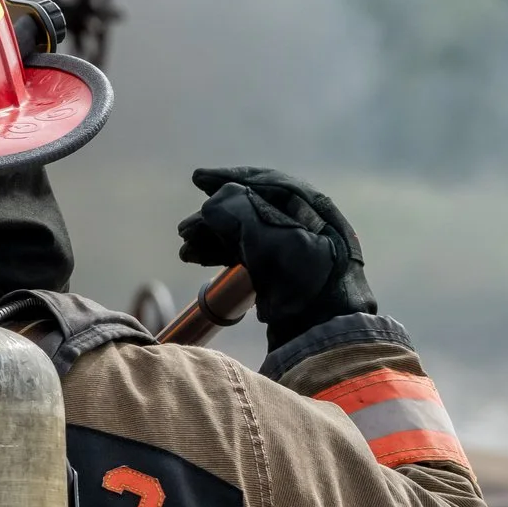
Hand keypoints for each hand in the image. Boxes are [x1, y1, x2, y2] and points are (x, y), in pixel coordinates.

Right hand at [175, 166, 376, 350]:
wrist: (324, 328)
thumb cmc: (302, 278)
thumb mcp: (267, 237)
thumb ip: (237, 211)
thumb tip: (214, 202)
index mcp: (311, 207)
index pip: (265, 182)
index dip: (228, 178)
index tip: (197, 179)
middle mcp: (305, 223)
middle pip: (251, 209)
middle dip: (213, 217)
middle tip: (183, 229)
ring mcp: (296, 249)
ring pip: (246, 233)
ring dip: (213, 237)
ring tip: (185, 247)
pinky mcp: (287, 273)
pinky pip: (249, 254)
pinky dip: (223, 254)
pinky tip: (197, 257)